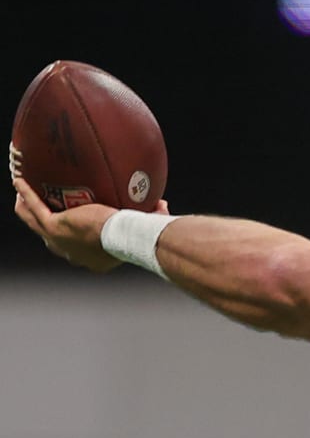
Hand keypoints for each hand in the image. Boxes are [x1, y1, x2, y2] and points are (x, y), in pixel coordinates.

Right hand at [12, 177, 153, 272]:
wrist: (126, 237)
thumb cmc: (138, 236)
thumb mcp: (141, 226)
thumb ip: (150, 215)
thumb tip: (161, 205)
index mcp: (94, 258)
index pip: (79, 249)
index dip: (74, 237)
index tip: (73, 222)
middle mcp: (74, 254)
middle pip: (52, 240)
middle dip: (44, 224)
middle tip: (39, 209)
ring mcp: (61, 242)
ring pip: (35, 224)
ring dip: (28, 210)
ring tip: (22, 195)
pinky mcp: (54, 227)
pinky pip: (34, 208)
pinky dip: (26, 194)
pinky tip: (19, 180)